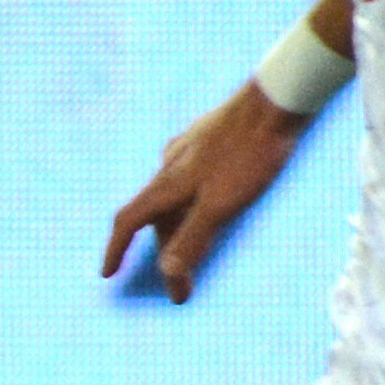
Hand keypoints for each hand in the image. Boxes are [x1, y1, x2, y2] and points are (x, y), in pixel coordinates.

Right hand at [101, 85, 306, 302]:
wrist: (276, 101)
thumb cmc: (250, 153)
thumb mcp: (222, 204)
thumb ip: (193, 237)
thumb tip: (167, 273)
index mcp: (167, 182)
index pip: (129, 220)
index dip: (116, 249)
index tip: (108, 273)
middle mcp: (170, 165)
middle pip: (155, 215)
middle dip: (162, 251)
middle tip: (181, 283)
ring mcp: (189, 150)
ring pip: (173, 197)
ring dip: (179, 227)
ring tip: (197, 249)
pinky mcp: (210, 140)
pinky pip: (190, 180)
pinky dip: (192, 203)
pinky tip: (210, 202)